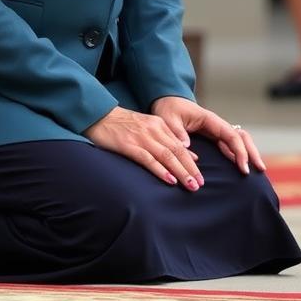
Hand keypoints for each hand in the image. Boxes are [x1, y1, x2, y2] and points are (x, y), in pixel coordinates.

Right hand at [84, 105, 203, 189]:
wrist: (99, 115)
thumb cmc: (122, 124)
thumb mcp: (148, 127)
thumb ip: (167, 139)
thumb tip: (190, 156)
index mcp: (159, 124)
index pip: (180, 146)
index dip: (192, 162)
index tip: (200, 177)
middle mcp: (153, 129)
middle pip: (177, 151)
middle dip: (190, 169)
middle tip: (200, 185)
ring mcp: (141, 137)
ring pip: (167, 156)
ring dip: (180, 172)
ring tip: (190, 186)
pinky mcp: (129, 145)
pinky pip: (148, 159)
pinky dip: (161, 170)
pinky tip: (169, 180)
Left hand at [151, 96, 265, 175]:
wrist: (166, 101)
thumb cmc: (167, 109)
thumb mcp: (168, 119)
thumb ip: (176, 132)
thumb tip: (187, 146)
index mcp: (209, 119)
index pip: (231, 135)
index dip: (240, 151)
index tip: (243, 168)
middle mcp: (216, 124)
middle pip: (241, 136)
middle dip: (251, 152)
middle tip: (259, 170)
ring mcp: (216, 130)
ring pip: (238, 140)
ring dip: (248, 153)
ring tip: (256, 170)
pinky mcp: (212, 136)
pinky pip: (230, 144)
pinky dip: (238, 154)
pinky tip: (241, 166)